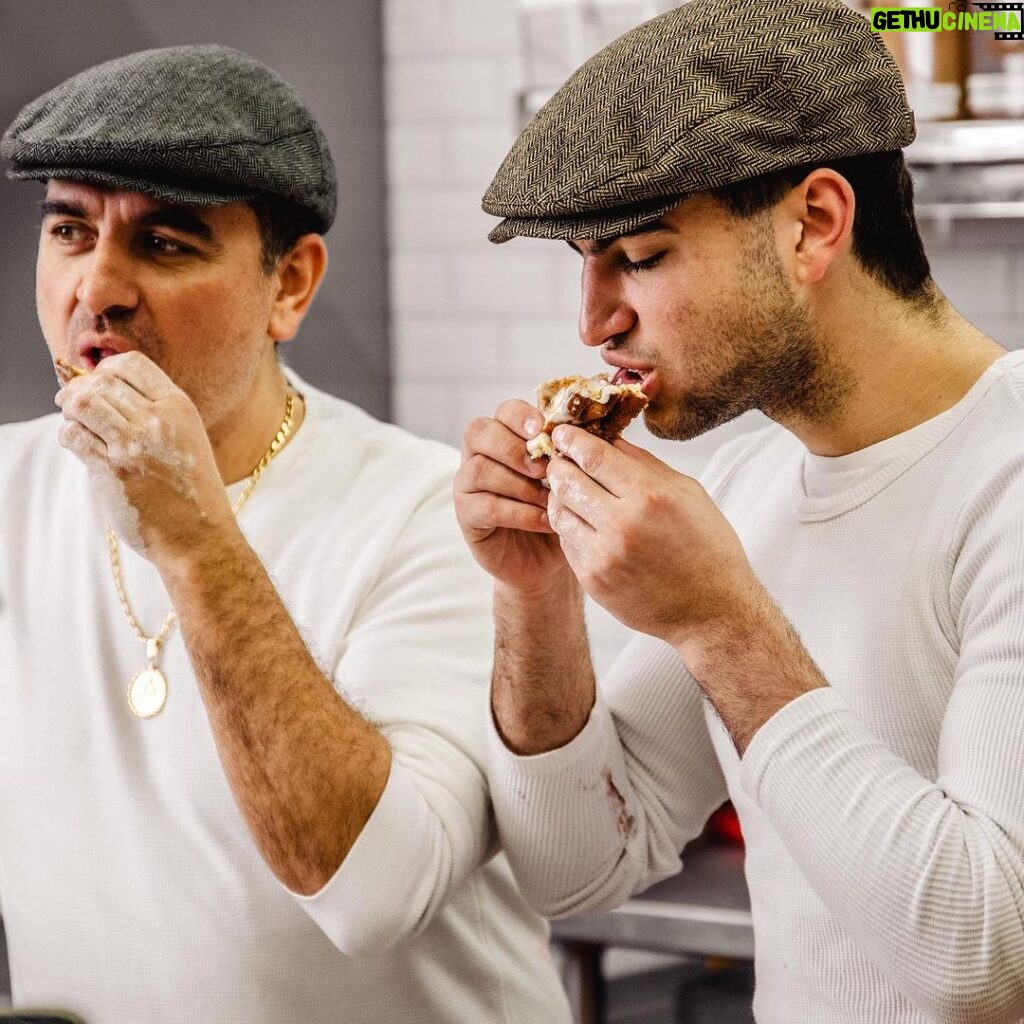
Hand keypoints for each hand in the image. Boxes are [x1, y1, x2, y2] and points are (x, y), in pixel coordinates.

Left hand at [55, 352, 232, 558]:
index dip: (106, 369)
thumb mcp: (188, 438)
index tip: (99, 383)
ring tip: (75, 421)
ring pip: (82, 404)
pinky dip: (68, 435)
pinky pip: (74, 436)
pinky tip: (77, 443)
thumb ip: (157, 412)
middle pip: (101, 383)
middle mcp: (157, 421)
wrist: (200, 536)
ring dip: (71, 410)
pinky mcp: (113, 470)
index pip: (131, 364)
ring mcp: (134, 445)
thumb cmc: (192, 491)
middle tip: (74, 403)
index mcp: (179, 408)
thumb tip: (106, 389)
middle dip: (81, 390)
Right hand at [454, 400, 573, 597]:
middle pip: (479, 432)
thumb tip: (589, 431)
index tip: (543, 429)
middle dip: (513, 448)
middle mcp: (480, 455)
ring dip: (518, 483)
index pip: (504, 411)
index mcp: (507, 436)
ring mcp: (468, 485)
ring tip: (549, 499)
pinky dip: (518, 512)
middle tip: (543, 469)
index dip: (520, 416)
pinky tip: (544, 520)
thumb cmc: (563, 511)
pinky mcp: (467, 516)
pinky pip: (484, 506)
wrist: (551, 561)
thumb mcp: (573, 479)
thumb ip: (572, 453)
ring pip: (479, 469)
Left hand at [546, 425, 760, 649]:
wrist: (712, 611)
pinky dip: (570, 526)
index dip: (571, 439)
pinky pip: (567, 542)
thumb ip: (644, 464)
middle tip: (558, 458)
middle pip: (567, 480)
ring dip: (559, 496)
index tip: (562, 432)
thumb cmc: (707, 548)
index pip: (593, 455)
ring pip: (559, 512)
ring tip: (568, 489)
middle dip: (559, 464)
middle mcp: (622, 525)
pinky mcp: (593, 580)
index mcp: (650, 496)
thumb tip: (609, 438)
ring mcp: (603, 555)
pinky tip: (582, 520)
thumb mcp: (688, 493)